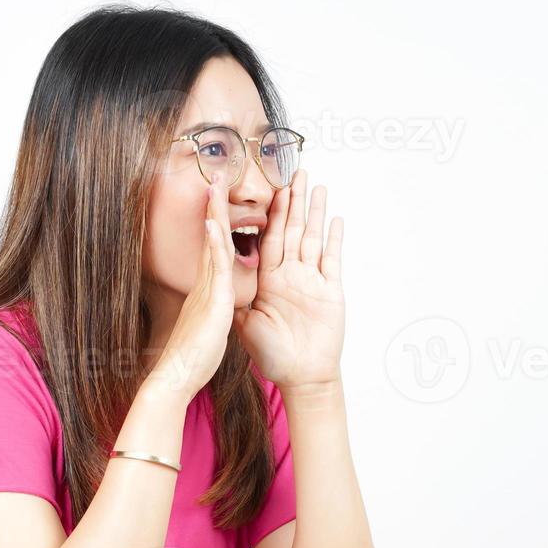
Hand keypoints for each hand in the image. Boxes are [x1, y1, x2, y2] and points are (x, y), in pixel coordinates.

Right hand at [149, 173, 237, 401]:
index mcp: (206, 290)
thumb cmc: (192, 359)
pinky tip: (212, 225)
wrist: (176, 377)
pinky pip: (214, 268)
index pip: (214, 249)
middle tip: (218, 176)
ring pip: (212, 245)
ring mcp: (205, 290)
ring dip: (215, 213)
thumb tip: (212, 307)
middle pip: (211, 237)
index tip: (220, 199)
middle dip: (214, 206)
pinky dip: (214, 245)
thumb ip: (209, 311)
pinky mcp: (210, 302)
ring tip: (217, 185)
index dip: (217, 223)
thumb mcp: (206, 327)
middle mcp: (203, 284)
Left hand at [232, 169, 345, 390]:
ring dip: (313, 210)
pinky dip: (334, 239)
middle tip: (291, 171)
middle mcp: (290, 275)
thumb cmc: (272, 355)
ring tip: (314, 183)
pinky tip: (335, 219)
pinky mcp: (330, 291)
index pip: (264, 238)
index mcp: (268, 279)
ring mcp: (312, 281)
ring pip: (312, 236)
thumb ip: (233, 300)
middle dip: (291, 200)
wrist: (300, 377)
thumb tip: (212, 282)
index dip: (262, 213)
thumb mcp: (244, 324)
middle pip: (290, 229)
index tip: (258, 189)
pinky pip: (332, 259)